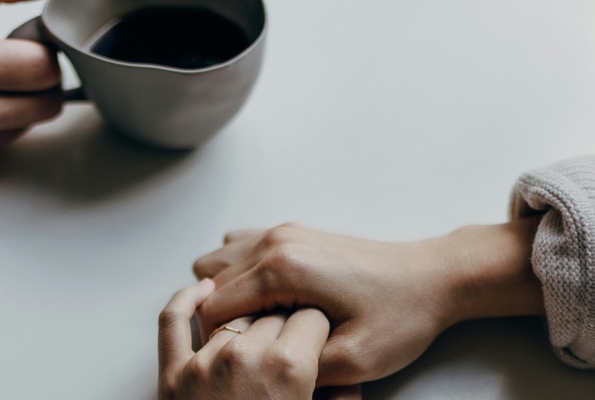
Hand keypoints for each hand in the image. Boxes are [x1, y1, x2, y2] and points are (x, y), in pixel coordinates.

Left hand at [158, 279, 330, 398]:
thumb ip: (343, 392)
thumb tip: (350, 378)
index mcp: (289, 366)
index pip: (311, 317)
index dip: (317, 325)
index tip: (317, 333)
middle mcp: (245, 356)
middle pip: (273, 311)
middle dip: (285, 320)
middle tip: (290, 337)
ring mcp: (203, 363)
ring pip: (233, 313)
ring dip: (248, 317)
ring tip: (259, 331)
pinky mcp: (172, 376)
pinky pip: (173, 321)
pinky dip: (185, 299)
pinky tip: (202, 289)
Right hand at [194, 220, 543, 385]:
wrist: (435, 276)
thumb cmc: (401, 315)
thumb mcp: (354, 361)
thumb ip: (297, 370)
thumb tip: (263, 374)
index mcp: (282, 270)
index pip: (213, 309)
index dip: (221, 344)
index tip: (246, 361)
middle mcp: (275, 242)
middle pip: (211, 286)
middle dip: (224, 322)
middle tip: (258, 348)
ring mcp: (283, 232)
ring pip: (220, 264)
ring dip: (229, 296)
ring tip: (263, 324)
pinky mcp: (293, 233)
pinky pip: (240, 249)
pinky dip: (241, 274)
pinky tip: (268, 298)